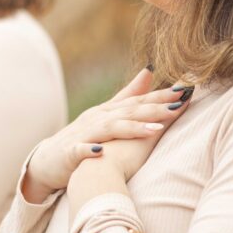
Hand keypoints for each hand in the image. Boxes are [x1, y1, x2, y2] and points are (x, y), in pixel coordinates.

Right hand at [21, 68, 191, 201]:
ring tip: (155, 129)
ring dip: (131, 128)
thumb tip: (150, 71)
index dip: (161, 95)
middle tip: (178, 103)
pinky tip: (101, 152)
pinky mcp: (70, 154)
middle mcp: (96, 119)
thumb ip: (127, 95)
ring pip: (110, 129)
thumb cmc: (81, 138)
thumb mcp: (106, 115)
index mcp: (107, 111)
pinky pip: (80, 151)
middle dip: (154, 107)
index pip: (138, 101)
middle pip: (128, 112)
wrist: (46, 160)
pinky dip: (90, 151)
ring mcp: (83, 136)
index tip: (186, 89)